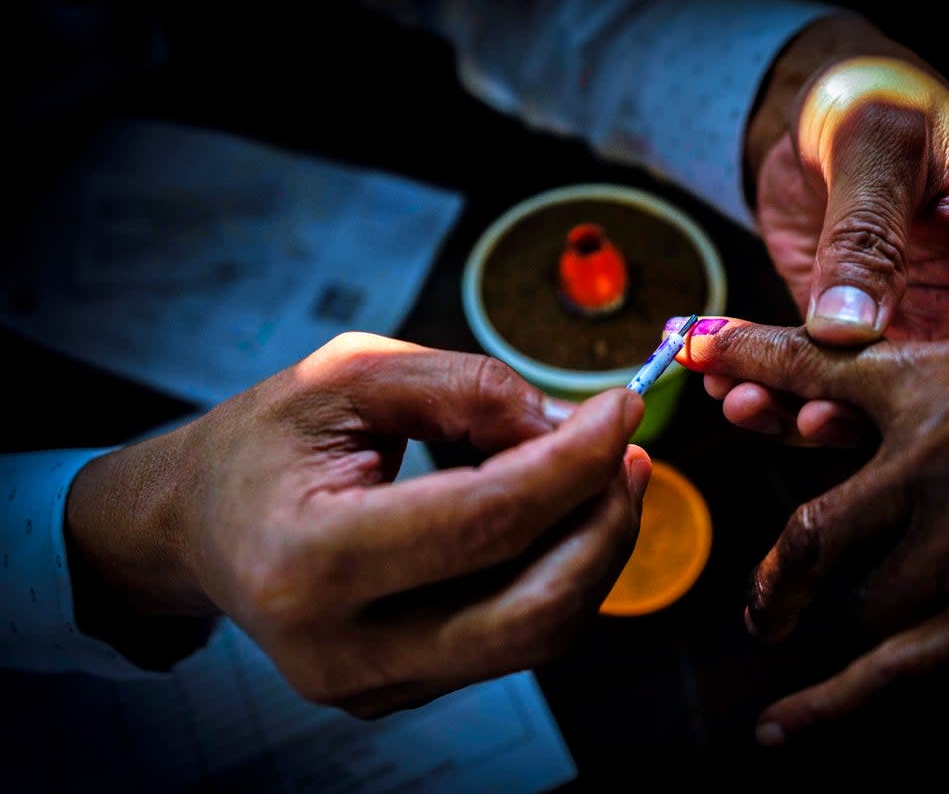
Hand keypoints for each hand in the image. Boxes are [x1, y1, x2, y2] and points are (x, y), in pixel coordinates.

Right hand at [66, 332, 649, 717]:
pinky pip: (510, 640)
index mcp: (306, 560)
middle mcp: (338, 650)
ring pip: (535, 636)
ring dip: (591, 552)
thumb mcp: (348, 376)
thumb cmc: (265, 444)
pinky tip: (553, 516)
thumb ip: (464, 386)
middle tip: (628, 452)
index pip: (482, 522)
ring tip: (599, 475)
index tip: (621, 409)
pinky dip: (552, 573)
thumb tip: (568, 425)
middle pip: (529, 610)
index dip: (571, 464)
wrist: (199, 524)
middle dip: (603, 525)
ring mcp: (370, 686)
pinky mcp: (397, 693)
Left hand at [671, 316, 948, 741]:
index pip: (817, 379)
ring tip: (795, 624)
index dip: (750, 364)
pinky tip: (780, 731)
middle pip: (819, 534)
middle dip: (777, 568)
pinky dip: (834, 704)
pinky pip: (899, 670)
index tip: (693, 353)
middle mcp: (945, 472)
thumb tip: (764, 361)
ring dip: (822, 613)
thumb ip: (866, 369)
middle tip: (761, 598)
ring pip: (856, 602)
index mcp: (937, 398)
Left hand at [739, 16, 948, 441]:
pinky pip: (823, 385)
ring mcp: (920, 333)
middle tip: (813, 415)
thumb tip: (848, 331)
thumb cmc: (877, 99)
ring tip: (749, 401)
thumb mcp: (877, 144)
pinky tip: (727, 384)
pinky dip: (774, 391)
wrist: (815, 110)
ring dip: (810, 413)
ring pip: (883, 408)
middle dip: (888, 423)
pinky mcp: (857, 344)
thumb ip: (866, 233)